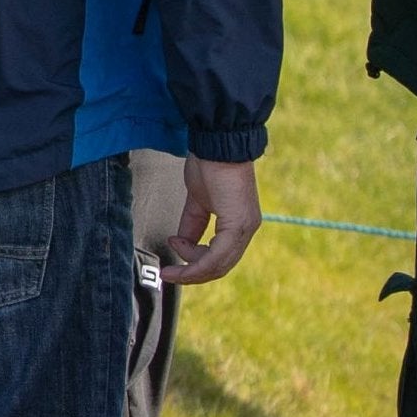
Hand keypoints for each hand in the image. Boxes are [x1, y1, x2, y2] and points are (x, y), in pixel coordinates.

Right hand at [161, 155, 261, 285]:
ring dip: (191, 270)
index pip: (221, 256)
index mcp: (239, 223)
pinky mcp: (237, 224)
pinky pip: (216, 255)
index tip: (173, 246)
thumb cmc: (209, 164)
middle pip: (220, 266)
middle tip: (170, 274)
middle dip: (192, 273)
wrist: (217, 142)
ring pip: (218, 265)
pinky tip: (178, 250)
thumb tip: (181, 243)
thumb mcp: (197, 200)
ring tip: (171, 268)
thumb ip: (192, 224)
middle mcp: (247, 229)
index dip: (195, 261)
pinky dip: (194, 260)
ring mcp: (244, 228)